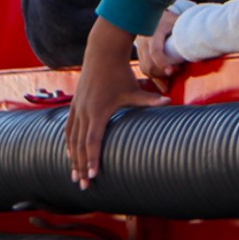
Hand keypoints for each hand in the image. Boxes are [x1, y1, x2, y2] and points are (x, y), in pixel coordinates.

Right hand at [65, 19, 169, 188]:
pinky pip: (69, 129)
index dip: (92, 160)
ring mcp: (77, 109)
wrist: (101, 54)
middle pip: (79, 146)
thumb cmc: (120, 72)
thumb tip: (169, 101)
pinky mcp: (74, 105)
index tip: (94, 176)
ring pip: (71, 140)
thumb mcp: (134, 89)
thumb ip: (149, 99)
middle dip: (81, 167)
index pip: (93, 142)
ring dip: (73, 159)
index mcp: (98, 112)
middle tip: (83, 186)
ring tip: (75, 175)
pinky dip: (68, 144)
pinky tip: (70, 155)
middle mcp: (84, 112)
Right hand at [134, 11, 184, 80]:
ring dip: (158, 77)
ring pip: (145, 67)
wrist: (147, 13)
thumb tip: (204, 34)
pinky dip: (153, 75)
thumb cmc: (166, 17)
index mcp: (154, 32)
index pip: (155, 50)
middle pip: (149, 63)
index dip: (162, 62)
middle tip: (177, 72)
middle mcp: (144, 41)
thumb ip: (187, 26)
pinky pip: (144, 67)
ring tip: (171, 80)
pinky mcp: (139, 52)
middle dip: (162, 73)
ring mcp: (140, 47)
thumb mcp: (176, 19)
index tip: (172, 71)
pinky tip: (163, 81)